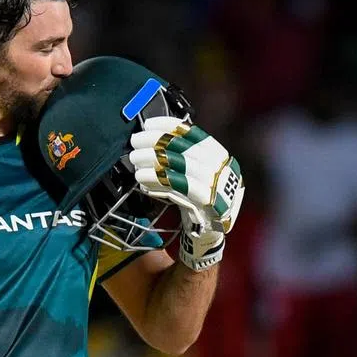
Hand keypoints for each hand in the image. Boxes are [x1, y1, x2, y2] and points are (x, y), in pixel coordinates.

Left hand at [128, 116, 244, 270]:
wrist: (210, 232)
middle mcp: (222, 169)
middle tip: (134, 142)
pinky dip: (158, 182)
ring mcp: (217, 187)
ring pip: (181, 168)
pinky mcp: (207, 205)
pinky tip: (142, 180)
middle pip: (185, 149)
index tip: (148, 124)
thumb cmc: (197, 198)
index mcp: (219, 156)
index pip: (194, 134)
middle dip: (156, 142)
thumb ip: (180, 156)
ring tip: (134, 161)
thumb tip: (152, 136)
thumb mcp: (194, 173)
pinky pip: (178, 189)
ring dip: (153, 162)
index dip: (170, 127)